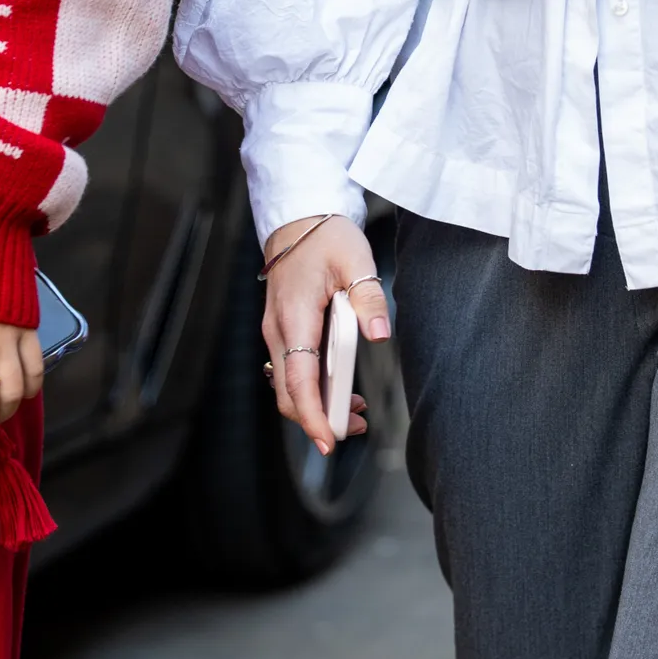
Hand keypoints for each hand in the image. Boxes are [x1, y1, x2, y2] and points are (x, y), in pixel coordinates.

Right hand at [262, 217, 391, 454]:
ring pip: (288, 384)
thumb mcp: (355, 259)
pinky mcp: (283, 329)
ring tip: (357, 413)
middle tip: (355, 428)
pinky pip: (293, 368)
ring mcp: (277, 331)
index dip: (313, 415)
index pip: (299, 380)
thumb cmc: (326, 236)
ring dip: (317, 404)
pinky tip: (341, 388)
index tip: (329, 441)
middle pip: (288, 392)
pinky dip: (313, 386)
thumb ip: (369, 298)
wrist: (299, 217)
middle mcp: (278, 330)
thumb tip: (381, 333)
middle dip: (318, 418)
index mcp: (294, 316)